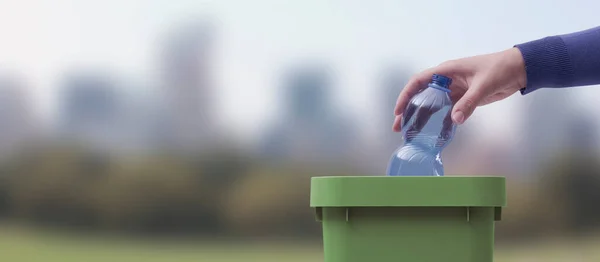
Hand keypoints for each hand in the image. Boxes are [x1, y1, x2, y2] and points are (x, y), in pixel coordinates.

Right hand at [393, 47, 526, 131]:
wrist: (519, 69)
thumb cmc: (500, 69)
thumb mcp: (483, 85)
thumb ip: (468, 103)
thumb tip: (455, 120)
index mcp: (447, 71)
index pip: (419, 82)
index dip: (406, 95)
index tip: (398, 111)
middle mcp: (446, 81)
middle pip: (422, 96)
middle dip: (408, 110)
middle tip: (398, 127)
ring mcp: (454, 91)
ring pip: (433, 106)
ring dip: (421, 119)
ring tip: (410, 133)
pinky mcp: (463, 100)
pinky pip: (448, 113)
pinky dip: (441, 124)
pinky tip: (435, 136)